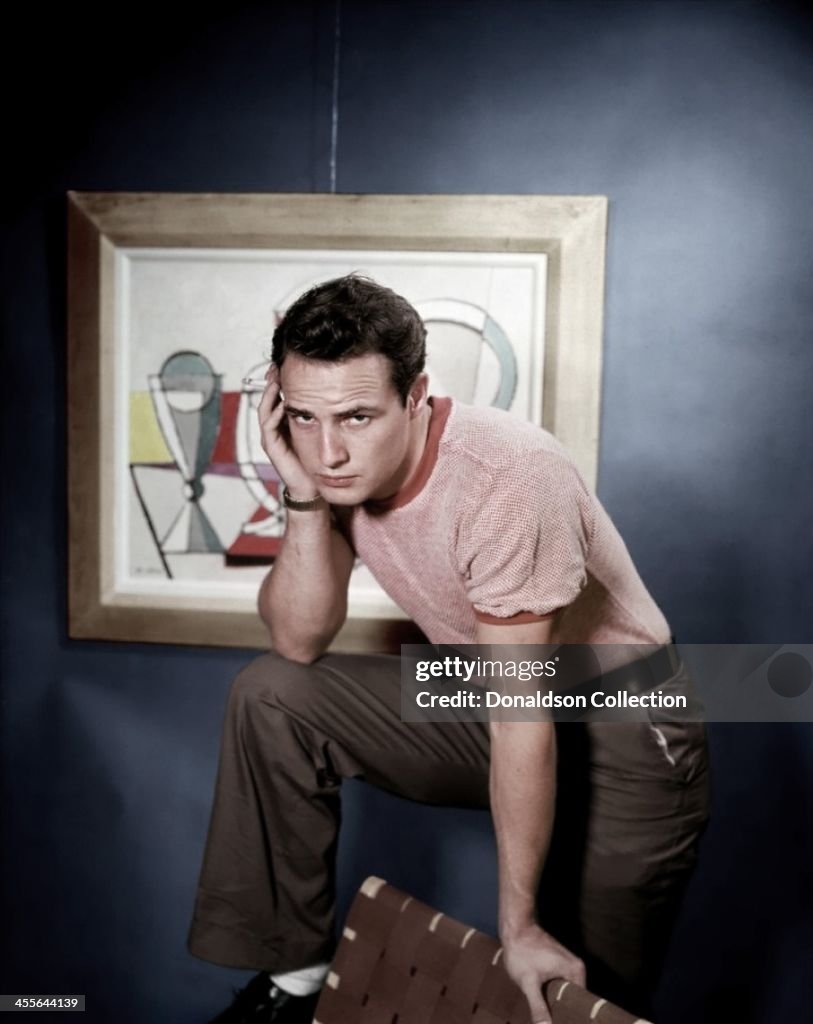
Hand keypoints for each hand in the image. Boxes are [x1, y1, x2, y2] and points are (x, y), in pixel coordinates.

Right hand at [256, 365, 318, 498]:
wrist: (313, 486)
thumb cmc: (318, 460)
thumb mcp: (323, 430)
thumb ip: (325, 413)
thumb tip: (340, 391)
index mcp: (287, 421)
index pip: (281, 393)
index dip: (283, 378)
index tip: (290, 362)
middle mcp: (277, 426)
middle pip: (270, 396)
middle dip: (274, 379)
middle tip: (279, 364)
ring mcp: (272, 436)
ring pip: (266, 407)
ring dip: (270, 392)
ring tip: (277, 377)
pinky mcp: (271, 446)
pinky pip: (268, 425)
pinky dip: (273, 411)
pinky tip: (282, 401)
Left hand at [501, 923, 584, 1023]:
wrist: (515, 927)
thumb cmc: (521, 951)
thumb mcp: (528, 982)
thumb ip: (538, 1007)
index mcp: (576, 971)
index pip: (580, 1004)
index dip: (570, 1017)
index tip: (560, 1022)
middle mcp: (576, 968)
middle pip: (573, 999)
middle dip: (563, 1011)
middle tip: (551, 1021)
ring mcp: (568, 964)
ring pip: (565, 992)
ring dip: (556, 1003)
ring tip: (548, 1017)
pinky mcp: (558, 963)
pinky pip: (559, 984)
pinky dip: (552, 993)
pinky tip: (543, 1003)